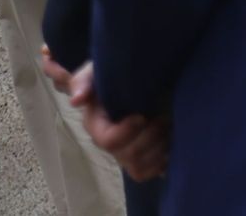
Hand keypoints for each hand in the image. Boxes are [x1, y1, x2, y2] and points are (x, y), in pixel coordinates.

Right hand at [40, 56, 171, 182]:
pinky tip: (169, 143)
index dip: (127, 131)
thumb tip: (76, 101)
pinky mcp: (140, 162)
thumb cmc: (115, 75)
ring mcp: (124, 156)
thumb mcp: (97, 72)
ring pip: (140, 167)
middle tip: (162, 118)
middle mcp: (108, 145)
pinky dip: (162, 162)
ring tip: (167, 128)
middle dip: (150, 137)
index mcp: (95, 125)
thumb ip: (84, 81)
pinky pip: (149, 173)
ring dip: (158, 149)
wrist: (139, 83)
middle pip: (128, 155)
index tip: (142, 116)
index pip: (108, 140)